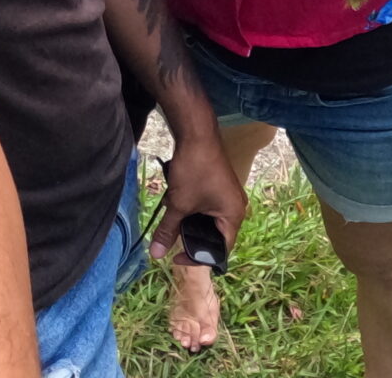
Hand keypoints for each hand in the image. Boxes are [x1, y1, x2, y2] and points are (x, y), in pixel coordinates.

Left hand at [153, 136, 247, 269]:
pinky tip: (176, 203)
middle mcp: (236, 207)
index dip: (197, 258)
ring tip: (172, 218)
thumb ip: (168, 231)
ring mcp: (228, 195)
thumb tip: (156, 255)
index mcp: (234, 216)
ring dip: (189, 222)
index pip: (220, 250)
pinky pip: (207, 207)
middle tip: (172, 240)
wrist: (197, 133)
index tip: (176, 259)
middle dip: (191, 238)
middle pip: (214, 236)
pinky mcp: (219, 185)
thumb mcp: (179, 204)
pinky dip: (191, 209)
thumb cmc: (194, 170)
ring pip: (208, 220)